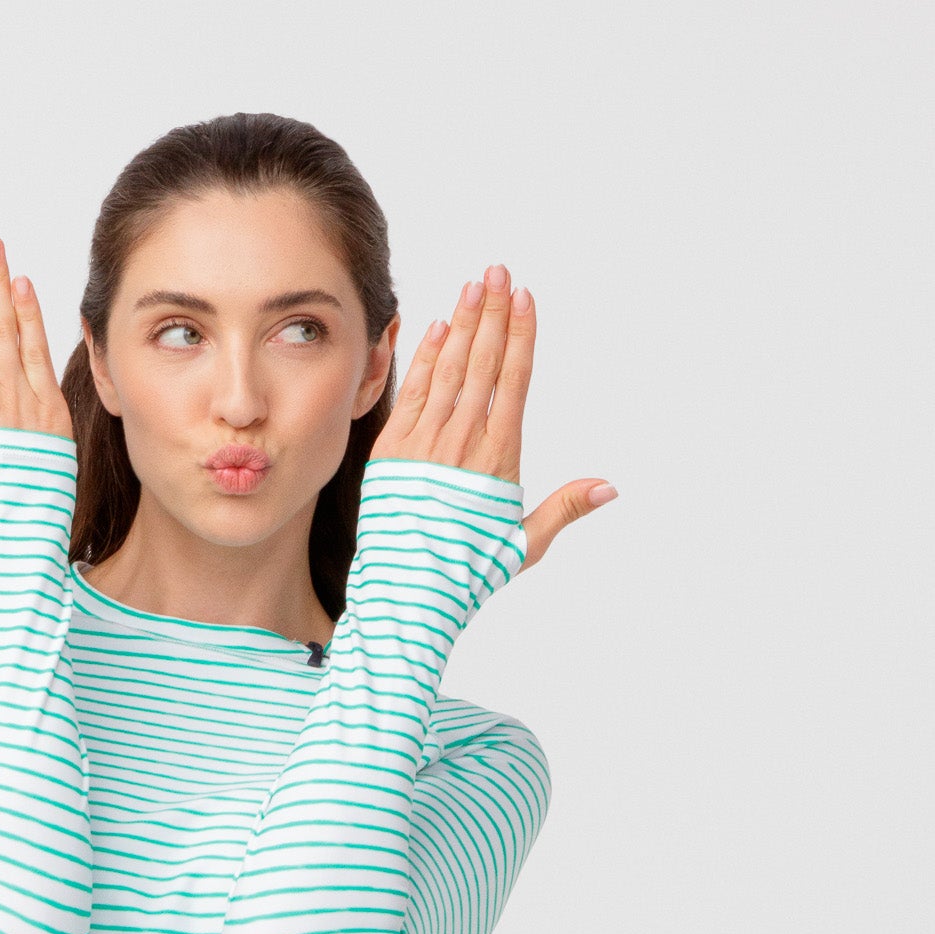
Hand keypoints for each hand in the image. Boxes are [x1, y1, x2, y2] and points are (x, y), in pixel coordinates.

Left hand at [371, 263, 616, 570]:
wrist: (410, 594)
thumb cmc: (470, 574)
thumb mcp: (525, 546)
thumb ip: (565, 509)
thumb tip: (609, 487)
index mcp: (499, 460)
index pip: (512, 382)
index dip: (519, 336)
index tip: (524, 298)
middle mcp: (462, 444)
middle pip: (481, 364)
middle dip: (491, 313)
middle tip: (498, 270)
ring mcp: (424, 444)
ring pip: (447, 371)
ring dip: (460, 324)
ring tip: (472, 286)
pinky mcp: (391, 452)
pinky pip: (411, 394)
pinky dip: (423, 359)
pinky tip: (434, 328)